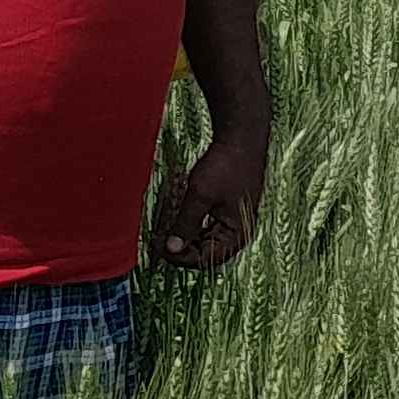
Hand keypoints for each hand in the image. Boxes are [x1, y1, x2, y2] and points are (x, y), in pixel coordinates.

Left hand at [152, 137, 266, 270]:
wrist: (241, 139)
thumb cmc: (227, 164)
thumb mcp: (200, 195)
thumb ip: (185, 224)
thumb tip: (171, 249)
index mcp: (237, 234)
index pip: (205, 260)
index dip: (179, 256)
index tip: (158, 247)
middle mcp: (238, 232)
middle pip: (204, 253)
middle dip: (179, 247)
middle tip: (156, 240)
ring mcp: (233, 222)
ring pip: (203, 241)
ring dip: (183, 237)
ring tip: (163, 230)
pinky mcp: (227, 212)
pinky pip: (206, 228)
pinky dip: (190, 226)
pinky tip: (176, 218)